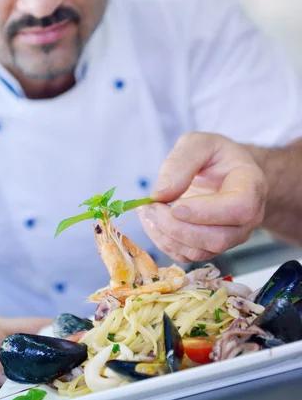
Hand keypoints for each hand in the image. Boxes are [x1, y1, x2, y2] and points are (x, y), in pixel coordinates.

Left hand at [138, 132, 267, 262]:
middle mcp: (248, 218)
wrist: (223, 172)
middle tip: (150, 207)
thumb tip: (160, 193)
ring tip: (147, 212)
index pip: (239, 208)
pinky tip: (153, 222)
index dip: (206, 212)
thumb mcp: (198, 143)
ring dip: (167, 236)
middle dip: (177, 227)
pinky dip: (165, 242)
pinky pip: (188, 255)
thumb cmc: (214, 155)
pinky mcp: (212, 246)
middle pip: (218, 237)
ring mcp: (232, 236)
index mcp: (251, 185)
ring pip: (201, 251)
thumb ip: (181, 162)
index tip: (176, 206)